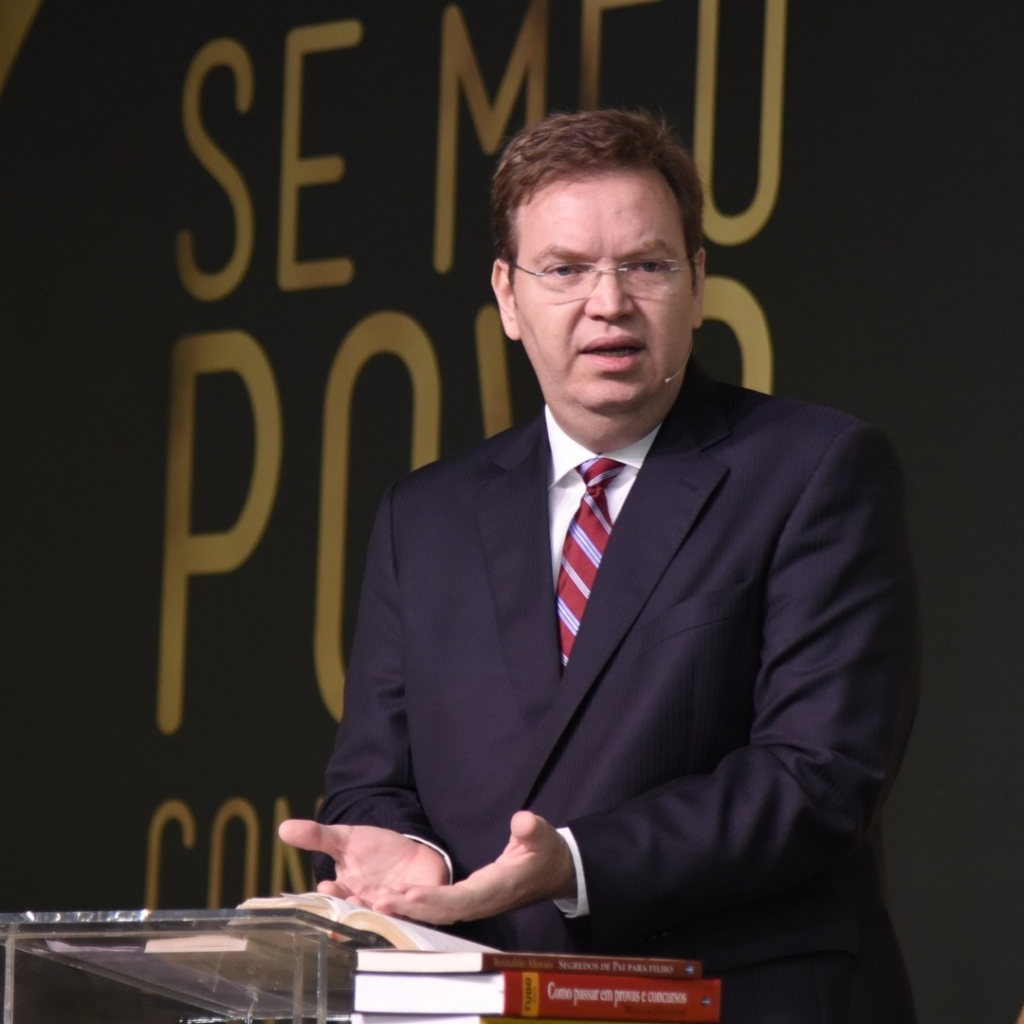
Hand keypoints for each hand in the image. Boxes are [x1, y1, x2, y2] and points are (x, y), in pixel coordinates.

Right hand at [278, 819, 447, 902]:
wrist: (411, 853)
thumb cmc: (375, 851)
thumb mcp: (346, 839)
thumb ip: (318, 836)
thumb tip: (283, 828)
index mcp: (349, 895)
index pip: (337, 899)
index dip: (333, 895)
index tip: (327, 885)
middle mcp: (371, 908)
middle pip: (364, 913)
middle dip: (358, 908)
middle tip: (354, 900)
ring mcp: (398, 911)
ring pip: (393, 915)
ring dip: (387, 908)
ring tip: (381, 898)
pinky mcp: (426, 908)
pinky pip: (423, 910)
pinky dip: (417, 904)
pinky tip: (410, 893)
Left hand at [357, 811, 575, 924]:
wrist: (553, 871)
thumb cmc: (545, 851)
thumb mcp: (542, 836)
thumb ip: (532, 829)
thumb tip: (523, 820)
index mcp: (496, 887)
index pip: (462, 898)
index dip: (436, 899)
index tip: (411, 895)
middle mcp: (481, 902)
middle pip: (441, 911)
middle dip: (410, 908)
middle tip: (378, 901)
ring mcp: (474, 905)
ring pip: (436, 912)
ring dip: (408, 909)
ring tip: (376, 902)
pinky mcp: (469, 901)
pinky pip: (439, 908)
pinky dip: (416, 906)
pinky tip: (395, 901)